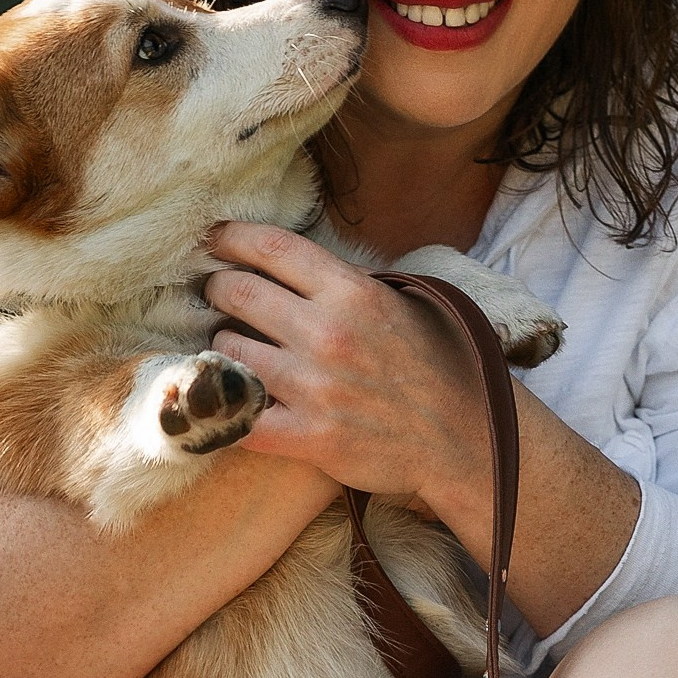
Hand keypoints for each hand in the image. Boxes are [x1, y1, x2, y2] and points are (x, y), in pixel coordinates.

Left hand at [202, 221, 479, 514]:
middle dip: (218, 291)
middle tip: (219, 298)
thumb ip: (349, 283)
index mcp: (353, 293)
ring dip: (223, 348)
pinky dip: (226, 407)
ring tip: (234, 351)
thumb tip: (294, 265)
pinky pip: (239, 417)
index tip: (214, 240)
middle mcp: (328, 334)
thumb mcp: (404, 304)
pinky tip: (228, 401)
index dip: (231, 238)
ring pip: (228, 351)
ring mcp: (314, 388)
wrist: (464, 439)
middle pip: (237, 293)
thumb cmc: (437, 367)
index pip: (272, 248)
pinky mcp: (308, 437)